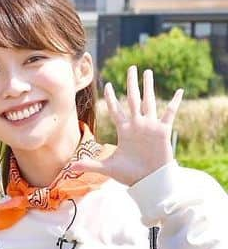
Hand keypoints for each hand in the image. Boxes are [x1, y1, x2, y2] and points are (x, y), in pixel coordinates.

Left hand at [71, 65, 182, 186]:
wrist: (148, 180)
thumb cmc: (130, 174)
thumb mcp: (108, 168)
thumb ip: (90, 165)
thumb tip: (70, 167)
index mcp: (124, 131)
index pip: (116, 110)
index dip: (111, 98)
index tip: (107, 84)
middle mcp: (136, 125)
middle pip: (132, 99)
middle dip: (131, 84)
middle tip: (131, 68)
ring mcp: (149, 127)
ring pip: (148, 101)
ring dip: (148, 87)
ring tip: (147, 71)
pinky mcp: (162, 131)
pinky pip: (169, 114)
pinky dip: (174, 103)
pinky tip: (179, 91)